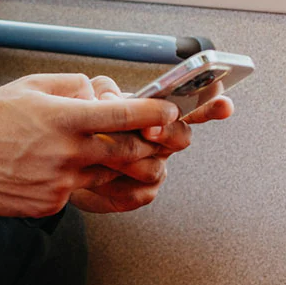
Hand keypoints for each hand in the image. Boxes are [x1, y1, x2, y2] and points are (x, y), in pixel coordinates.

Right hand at [0, 73, 179, 217]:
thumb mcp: (30, 86)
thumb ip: (72, 86)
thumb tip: (101, 94)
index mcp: (64, 118)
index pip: (124, 116)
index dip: (154, 115)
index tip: (168, 113)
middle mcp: (67, 153)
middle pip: (128, 154)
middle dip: (147, 147)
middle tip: (151, 140)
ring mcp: (60, 183)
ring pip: (106, 176)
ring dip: (112, 166)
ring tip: (91, 152)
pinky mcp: (50, 204)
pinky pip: (78, 193)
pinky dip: (76, 180)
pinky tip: (51, 169)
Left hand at [67, 77, 235, 212]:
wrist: (60, 162)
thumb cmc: (80, 126)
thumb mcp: (88, 98)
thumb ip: (103, 90)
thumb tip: (111, 98)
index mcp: (156, 114)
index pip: (192, 106)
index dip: (211, 105)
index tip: (225, 104)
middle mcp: (162, 141)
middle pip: (182, 137)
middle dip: (167, 132)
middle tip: (148, 129)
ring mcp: (154, 168)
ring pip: (156, 168)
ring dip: (126, 161)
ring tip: (99, 155)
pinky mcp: (139, 194)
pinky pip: (137, 193)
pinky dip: (112, 186)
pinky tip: (94, 180)